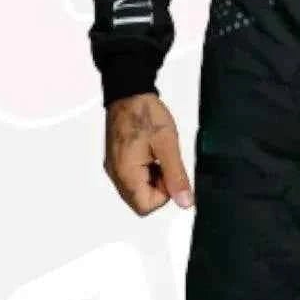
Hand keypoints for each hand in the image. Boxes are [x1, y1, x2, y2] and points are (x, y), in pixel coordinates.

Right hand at [103, 92, 193, 214]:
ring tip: (157, 154)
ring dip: (152, 178)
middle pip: (139, 201)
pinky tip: (149, 152)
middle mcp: (116, 175)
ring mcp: (114, 168)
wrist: (129, 92)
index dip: (163, 195)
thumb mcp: (168, 145)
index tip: (169, 173)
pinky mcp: (116, 160)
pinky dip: (145, 171)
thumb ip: (176, 176)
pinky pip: (132, 177)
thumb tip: (185, 202)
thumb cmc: (146, 114)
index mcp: (125, 173)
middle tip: (164, 161)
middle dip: (158, 187)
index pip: (145, 207)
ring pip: (137, 190)